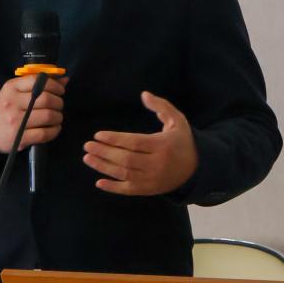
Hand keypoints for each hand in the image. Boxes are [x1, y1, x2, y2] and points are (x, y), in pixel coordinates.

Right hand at [0, 75, 67, 154]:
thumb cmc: (7, 109)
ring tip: (57, 117)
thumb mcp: (16, 93)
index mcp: (11, 88)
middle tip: (59, 106)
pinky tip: (54, 128)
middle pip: (46, 99)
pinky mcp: (20, 138)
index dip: (54, 85)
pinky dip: (54, 131)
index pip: (38, 81)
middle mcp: (12, 103)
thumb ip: (39, 85)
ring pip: (48, 116)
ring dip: (58, 117)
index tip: (60, 91)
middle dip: (59, 102)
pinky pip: (44, 133)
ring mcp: (15, 121)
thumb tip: (65, 79)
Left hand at [83, 91, 197, 195]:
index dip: (114, 139)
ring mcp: (152, 179)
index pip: (134, 143)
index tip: (98, 135)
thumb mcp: (177, 120)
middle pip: (126, 159)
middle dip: (104, 152)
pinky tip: (99, 182)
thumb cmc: (182, 141)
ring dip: (103, 167)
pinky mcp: (149, 190)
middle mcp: (156, 164)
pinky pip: (129, 190)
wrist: (196, 169)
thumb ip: (161, 106)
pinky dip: (113, 188)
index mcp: (162, 145)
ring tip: (88, 158)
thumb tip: (143, 94)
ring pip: (124, 174)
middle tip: (87, 146)